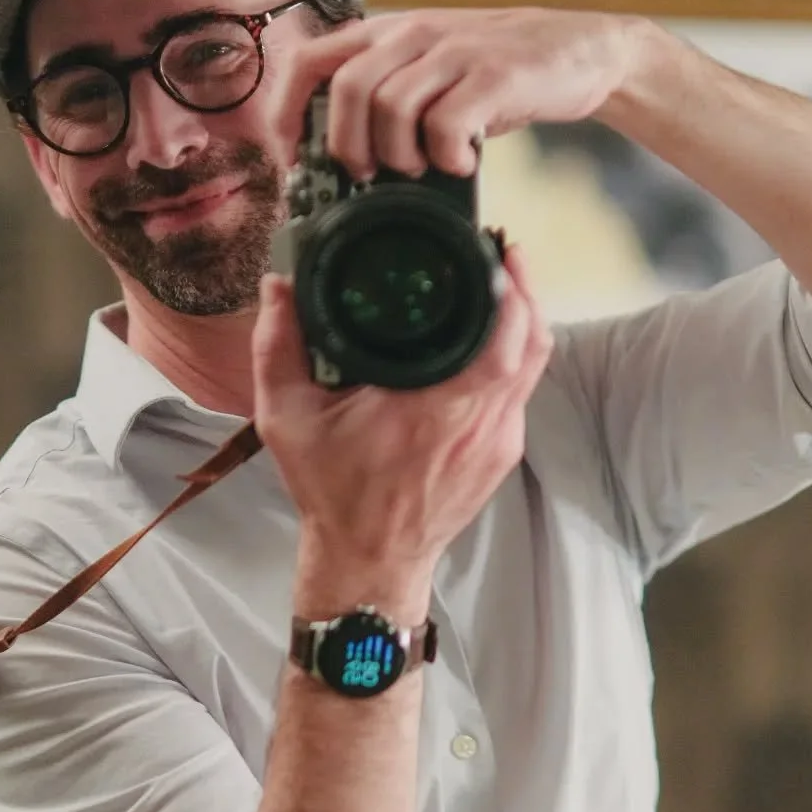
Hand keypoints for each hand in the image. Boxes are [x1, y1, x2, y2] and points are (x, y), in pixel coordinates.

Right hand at [252, 244, 553, 580]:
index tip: (498, 251)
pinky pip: (521, 390)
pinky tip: (490, 335)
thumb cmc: (332, 492)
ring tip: (503, 281)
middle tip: (502, 251)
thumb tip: (278, 286)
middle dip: (525, 290)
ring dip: (525, 320)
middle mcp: (477, 425)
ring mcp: (498, 441)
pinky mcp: (503, 452)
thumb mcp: (287, 418)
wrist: (369, 560)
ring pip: (534, 365)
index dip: (512, 291)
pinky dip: (514, 356)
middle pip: (531, 343)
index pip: (500, 341)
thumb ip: (277, 346)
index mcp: (431, 410)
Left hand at [273, 7, 643, 181]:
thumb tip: (339, 166)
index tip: (296, 163)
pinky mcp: (495, 74)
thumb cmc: (495, 76)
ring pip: (391, 109)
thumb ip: (386, 99)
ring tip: (423, 169)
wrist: (580, 50)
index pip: (308, 63)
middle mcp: (413, 34)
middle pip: (346, 92)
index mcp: (386, 34)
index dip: (287, 116)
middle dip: (348, 148)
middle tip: (369, 178)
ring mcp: (455, 52)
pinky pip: (447, 122)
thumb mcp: (430, 74)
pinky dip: (447, 155)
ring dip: (399, 156)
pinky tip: (462, 162)